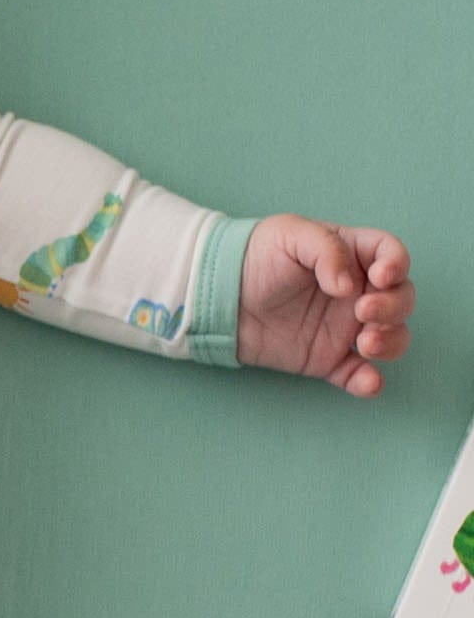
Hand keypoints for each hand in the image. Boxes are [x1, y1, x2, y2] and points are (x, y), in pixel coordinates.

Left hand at [237, 217, 413, 395]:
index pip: (392, 256)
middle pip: (400, 299)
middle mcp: (357, 292)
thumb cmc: (255, 255)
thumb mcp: (290, 235)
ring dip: (391, 342)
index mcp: (353, 256)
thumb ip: (326, 250)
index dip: (397, 265)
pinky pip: (358, 373)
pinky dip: (369, 381)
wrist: (217, 295)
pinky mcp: (327, 358)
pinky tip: (369, 382)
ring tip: (366, 344)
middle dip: (393, 307)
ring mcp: (345, 327)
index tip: (382, 277)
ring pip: (391, 336)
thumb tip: (347, 285)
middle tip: (362, 311)